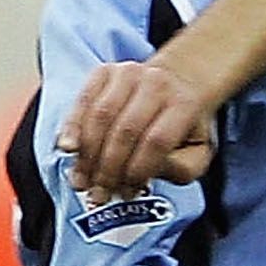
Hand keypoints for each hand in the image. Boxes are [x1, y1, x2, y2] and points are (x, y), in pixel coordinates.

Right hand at [58, 60, 216, 199]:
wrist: (178, 83)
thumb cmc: (185, 126)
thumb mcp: (197, 152)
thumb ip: (181, 169)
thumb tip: (149, 172)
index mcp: (184, 105)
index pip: (156, 142)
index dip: (136, 171)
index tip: (127, 193)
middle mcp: (157, 83)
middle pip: (125, 130)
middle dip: (108, 169)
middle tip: (98, 194)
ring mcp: (129, 73)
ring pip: (100, 116)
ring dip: (87, 154)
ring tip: (82, 181)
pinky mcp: (105, 71)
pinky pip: (83, 101)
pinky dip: (72, 127)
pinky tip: (67, 149)